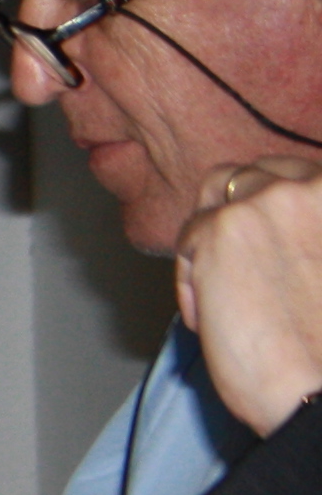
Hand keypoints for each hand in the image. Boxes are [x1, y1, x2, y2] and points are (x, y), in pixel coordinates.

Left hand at [178, 157, 321, 434]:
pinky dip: (192, 283)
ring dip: (209, 239)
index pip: (297, 173)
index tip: (265, 240)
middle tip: (235, 266)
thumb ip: (312, 236)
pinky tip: (220, 321)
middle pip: (251, 174)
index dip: (272, 206)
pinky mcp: (221, 228)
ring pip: (211, 198)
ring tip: (230, 296)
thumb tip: (275, 238)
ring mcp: (269, 201)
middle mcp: (315, 185)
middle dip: (234, 212)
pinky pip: (186, 243)